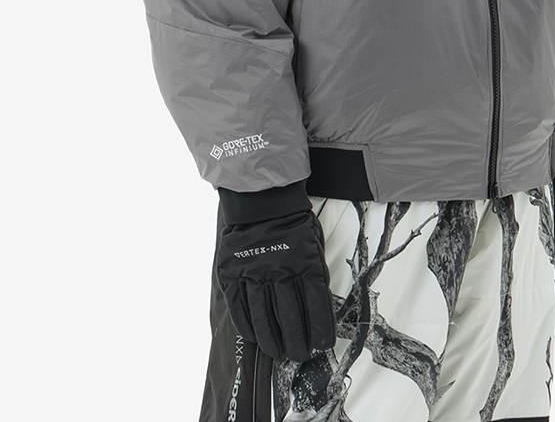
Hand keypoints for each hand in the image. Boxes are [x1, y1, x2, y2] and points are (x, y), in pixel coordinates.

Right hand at [216, 209, 335, 361]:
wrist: (262, 199)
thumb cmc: (293, 224)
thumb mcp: (314, 244)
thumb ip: (315, 274)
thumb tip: (319, 311)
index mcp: (305, 260)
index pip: (316, 304)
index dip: (320, 329)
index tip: (322, 344)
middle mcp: (279, 268)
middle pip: (289, 316)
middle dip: (296, 342)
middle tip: (299, 355)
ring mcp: (253, 270)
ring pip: (262, 317)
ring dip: (272, 340)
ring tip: (278, 352)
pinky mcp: (232, 271)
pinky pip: (239, 306)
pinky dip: (247, 326)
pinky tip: (255, 337)